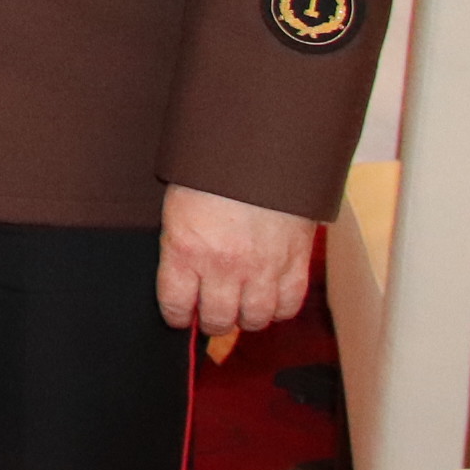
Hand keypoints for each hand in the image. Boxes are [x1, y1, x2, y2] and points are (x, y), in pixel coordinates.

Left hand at [158, 184, 313, 343]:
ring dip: (246, 318)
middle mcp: (223, 265)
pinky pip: (288, 304)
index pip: (175, 304)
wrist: (261, 148)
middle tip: (212, 314)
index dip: (176, 316)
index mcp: (185, 249)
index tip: (179, 317)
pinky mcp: (295, 261)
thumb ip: (180, 244)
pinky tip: (270, 300)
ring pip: (255, 319)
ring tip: (241, 308)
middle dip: (212, 321)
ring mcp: (262, 266)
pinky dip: (279, 309)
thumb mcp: (178, 206)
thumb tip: (181, 277)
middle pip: (218, 319)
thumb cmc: (213, 172)